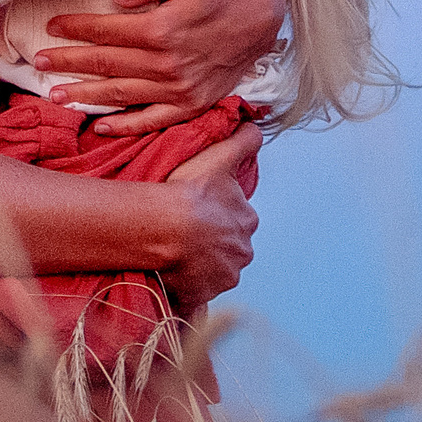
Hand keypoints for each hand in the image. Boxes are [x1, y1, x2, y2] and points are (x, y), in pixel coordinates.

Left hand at [31, 0, 286, 135]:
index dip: (76, 28)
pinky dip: (126, 125)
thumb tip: (115, 0)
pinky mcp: (191, 104)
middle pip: (105, 64)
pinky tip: (101, 126)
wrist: (264, 20)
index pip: (106, 31)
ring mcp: (178, 89)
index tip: (52, 27)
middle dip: (68, 63)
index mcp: (161, 30)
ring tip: (55, 96)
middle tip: (38, 63)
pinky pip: (152, 119)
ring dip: (85, 96)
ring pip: (121, 94)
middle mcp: (165, 64)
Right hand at [159, 126, 261, 310]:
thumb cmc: (190, 191)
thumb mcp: (220, 157)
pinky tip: (169, 272)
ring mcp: (222, 277)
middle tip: (184, 231)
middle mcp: (241, 253)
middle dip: (211, 242)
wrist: (164, 227)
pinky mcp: (201, 295)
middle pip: (227, 247)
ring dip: (198, 264)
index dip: (218, 214)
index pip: (237, 220)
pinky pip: (193, 291)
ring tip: (173, 251)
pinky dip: (185, 285)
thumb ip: (243, 142)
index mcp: (247, 222)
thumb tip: (256, 127)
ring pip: (211, 269)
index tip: (198, 211)